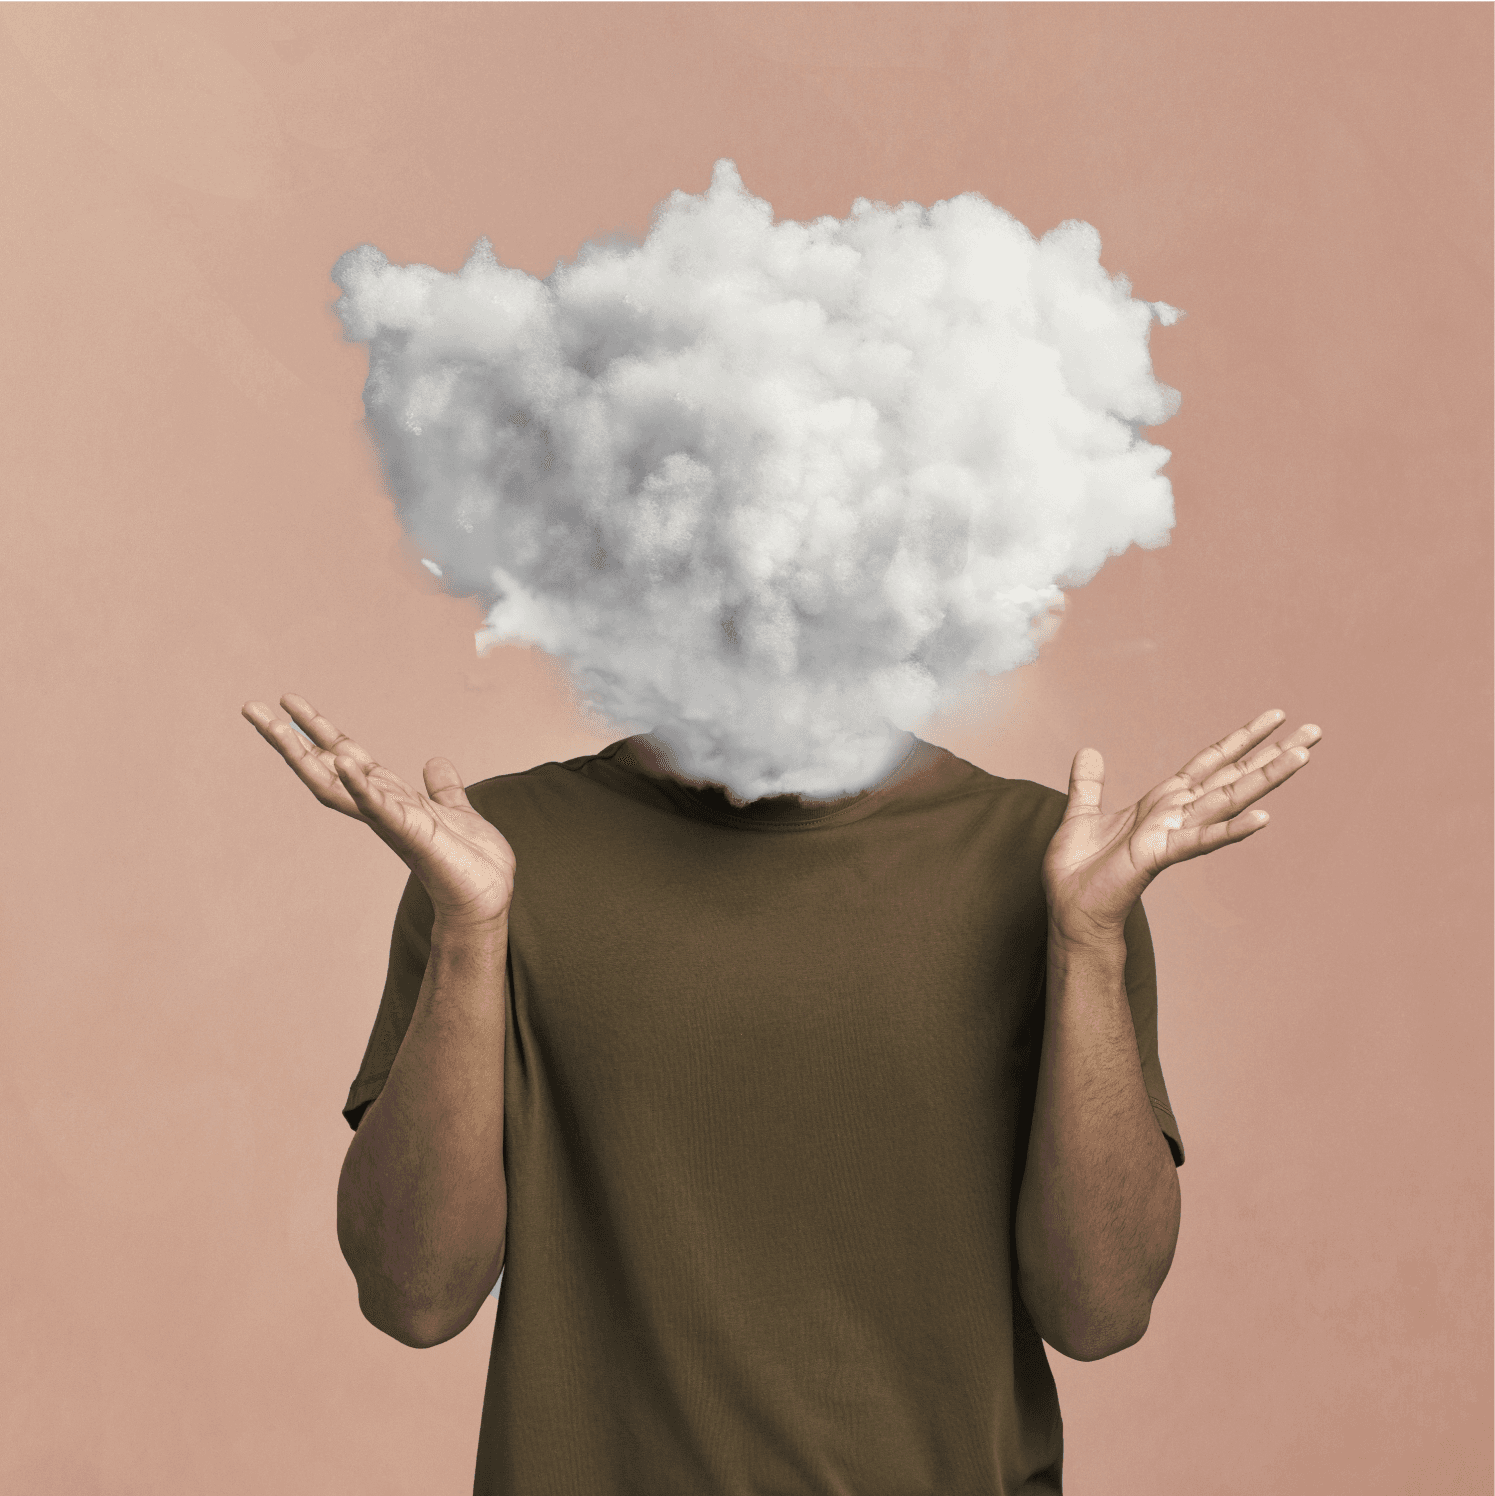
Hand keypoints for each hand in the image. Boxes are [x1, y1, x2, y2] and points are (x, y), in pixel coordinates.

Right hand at [242, 693, 515, 929]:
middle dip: (287, 739)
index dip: (317, 729)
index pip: (345, 757)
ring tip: (276, 727)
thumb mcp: (455, 811)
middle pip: (323, 767)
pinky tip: (344, 761)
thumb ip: (443, 788)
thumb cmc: (471, 863)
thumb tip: (434, 763)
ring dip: (302, 757)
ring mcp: (390, 821)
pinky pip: (379, 807)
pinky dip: (361, 785)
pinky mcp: (411, 833)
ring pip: (334, 786)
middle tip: (250, 708)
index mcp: (390, 798)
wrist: (486, 899)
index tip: (288, 702)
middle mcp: (380, 808)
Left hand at [1042, 708, 1320, 947]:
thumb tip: (1088, 751)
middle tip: (1315, 731)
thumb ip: (1089, 784)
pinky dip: (1232, 829)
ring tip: (1302, 757)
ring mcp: (1173, 835)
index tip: (1275, 717)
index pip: (1210, 763)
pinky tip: (1264, 816)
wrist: (1070, 910)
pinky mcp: (1159, 855)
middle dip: (1273, 754)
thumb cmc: (1078, 871)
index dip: (1241, 739)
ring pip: (1227, 800)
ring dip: (1265, 779)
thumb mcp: (1081, 815)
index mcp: (1162, 803)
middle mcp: (1176, 816)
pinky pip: (1200, 840)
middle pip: (1233, 777)